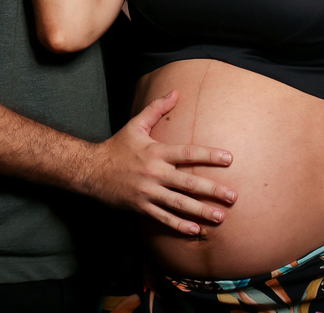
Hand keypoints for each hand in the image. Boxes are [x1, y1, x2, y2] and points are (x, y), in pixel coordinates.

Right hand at [80, 91, 236, 235]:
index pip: (187, 153)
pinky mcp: (141, 207)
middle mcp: (154, 173)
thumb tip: (175, 91)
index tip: (229, 159)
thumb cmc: (117, 147)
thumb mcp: (135, 125)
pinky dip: (179, 226)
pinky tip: (195, 231)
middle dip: (212, 190)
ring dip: (201, 212)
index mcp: (156, 152)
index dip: (208, 155)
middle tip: (233, 197)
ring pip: (179, 204)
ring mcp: (147, 192)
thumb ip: (157, 108)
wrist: (91, 171)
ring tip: (220, 217)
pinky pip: (163, 218)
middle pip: (188, 182)